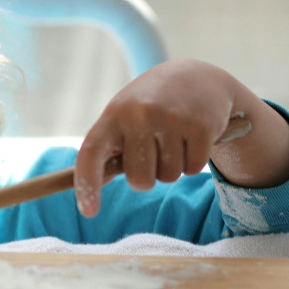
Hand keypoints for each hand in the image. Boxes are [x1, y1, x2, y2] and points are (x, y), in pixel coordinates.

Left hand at [73, 59, 288, 216]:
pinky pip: (193, 169)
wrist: (196, 76)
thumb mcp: (124, 115)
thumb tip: (90, 189)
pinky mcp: (201, 126)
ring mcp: (172, 119)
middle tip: (154, 153)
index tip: (88, 212)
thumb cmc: (150, 104)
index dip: (87, 185)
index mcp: (114, 114)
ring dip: (172, 167)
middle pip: (140, 180)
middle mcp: (140, 114)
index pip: (91, 153)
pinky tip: (192, 138)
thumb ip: (108, 149)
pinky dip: (193, 161)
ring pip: (169, 177)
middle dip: (148, 177)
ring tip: (174, 139)